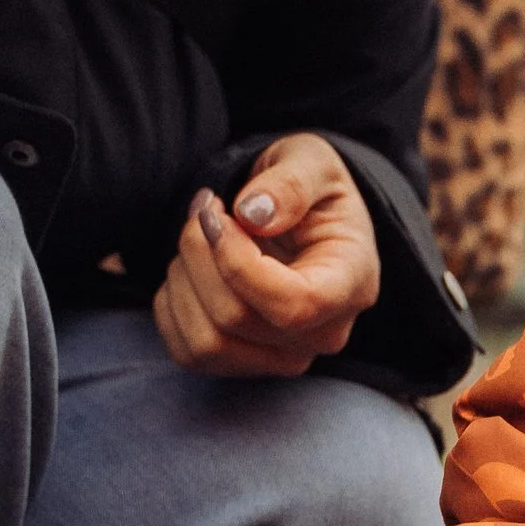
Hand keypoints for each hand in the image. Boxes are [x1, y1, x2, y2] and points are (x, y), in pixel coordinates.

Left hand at [152, 132, 379, 377]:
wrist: (302, 217)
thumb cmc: (309, 188)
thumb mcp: (310, 162)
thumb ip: (290, 183)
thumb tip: (253, 215)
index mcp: (351, 283)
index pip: (292, 304)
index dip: (237, 263)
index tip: (216, 212)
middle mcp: (324, 334)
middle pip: (235, 319)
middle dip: (200, 254)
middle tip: (205, 207)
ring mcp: (284, 358)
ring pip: (206, 342)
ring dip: (183, 278)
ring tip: (201, 236)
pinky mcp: (243, 364)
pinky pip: (186, 351)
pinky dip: (173, 304)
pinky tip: (194, 268)